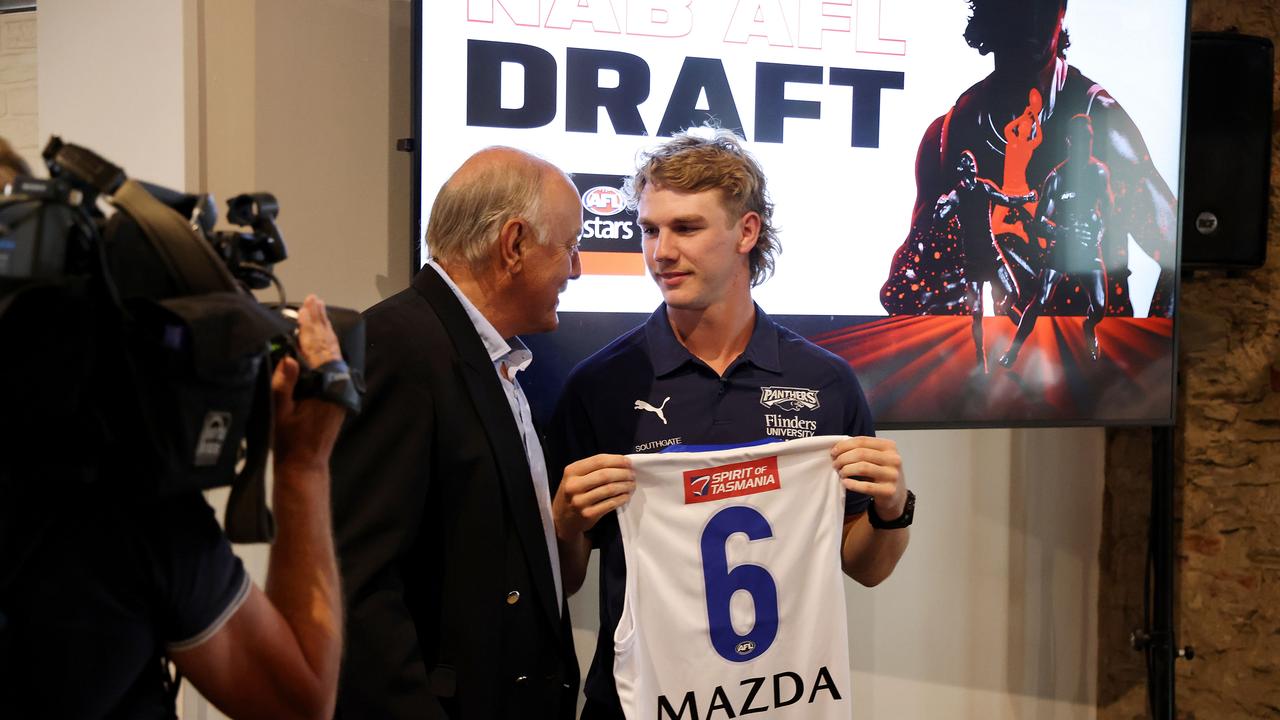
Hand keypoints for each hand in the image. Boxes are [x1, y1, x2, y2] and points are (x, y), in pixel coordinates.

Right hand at [272, 295, 346, 469]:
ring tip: (318, 311)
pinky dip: (326, 346)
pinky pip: (333, 363)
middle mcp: (338, 384)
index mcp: (326, 386)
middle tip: (315, 299)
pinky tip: (321, 338)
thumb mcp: (280, 412)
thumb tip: (289, 358)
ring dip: (324, 331)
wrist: (305, 464)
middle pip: (329, 345)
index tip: (307, 305)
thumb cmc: (290, 442)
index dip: (311, 325)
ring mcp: (340, 388)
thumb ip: (284, 385)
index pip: (318, 347)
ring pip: (333, 352)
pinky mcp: (338, 393)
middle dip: (321, 321)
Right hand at [552, 454, 634, 539]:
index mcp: (572, 471)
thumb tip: (621, 462)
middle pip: (605, 475)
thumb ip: (593, 468)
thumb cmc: (574, 493)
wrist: (562, 519)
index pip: (598, 460)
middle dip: (623, 473)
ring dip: (625, 486)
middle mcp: (573, 485)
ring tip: (632, 485)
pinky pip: (610, 504)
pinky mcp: (588, 514)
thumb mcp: (575, 477)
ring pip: (609, 489)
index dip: (617, 460)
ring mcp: (580, 501)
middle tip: (633, 475)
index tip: (629, 462)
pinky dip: (621, 498)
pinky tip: (626, 496)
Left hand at [831, 436, 906, 518]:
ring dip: (846, 470)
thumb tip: (838, 448)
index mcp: (889, 446)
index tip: (833, 452)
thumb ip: (863, 450)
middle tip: (835, 464)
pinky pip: (866, 486)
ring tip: (841, 473)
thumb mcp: (877, 457)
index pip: (862, 441)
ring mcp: (892, 475)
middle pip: (861, 454)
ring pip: (863, 468)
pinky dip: (853, 484)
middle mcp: (894, 459)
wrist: (896, 494)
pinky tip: (845, 483)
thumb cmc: (882, 472)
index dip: (844, 445)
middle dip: (843, 458)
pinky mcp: (889, 491)